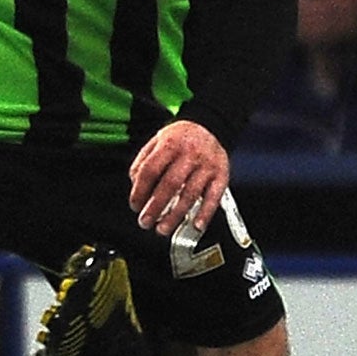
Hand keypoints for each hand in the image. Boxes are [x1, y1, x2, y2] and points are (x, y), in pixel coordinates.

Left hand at [129, 119, 229, 235]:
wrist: (210, 126)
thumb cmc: (181, 138)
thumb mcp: (157, 140)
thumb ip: (143, 162)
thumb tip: (136, 186)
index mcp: (170, 144)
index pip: (151, 170)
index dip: (140, 190)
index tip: (135, 206)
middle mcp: (190, 154)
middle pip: (170, 184)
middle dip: (155, 207)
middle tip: (145, 222)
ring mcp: (207, 165)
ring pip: (190, 194)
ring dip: (176, 215)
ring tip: (163, 228)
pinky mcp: (221, 175)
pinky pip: (214, 197)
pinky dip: (205, 213)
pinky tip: (196, 225)